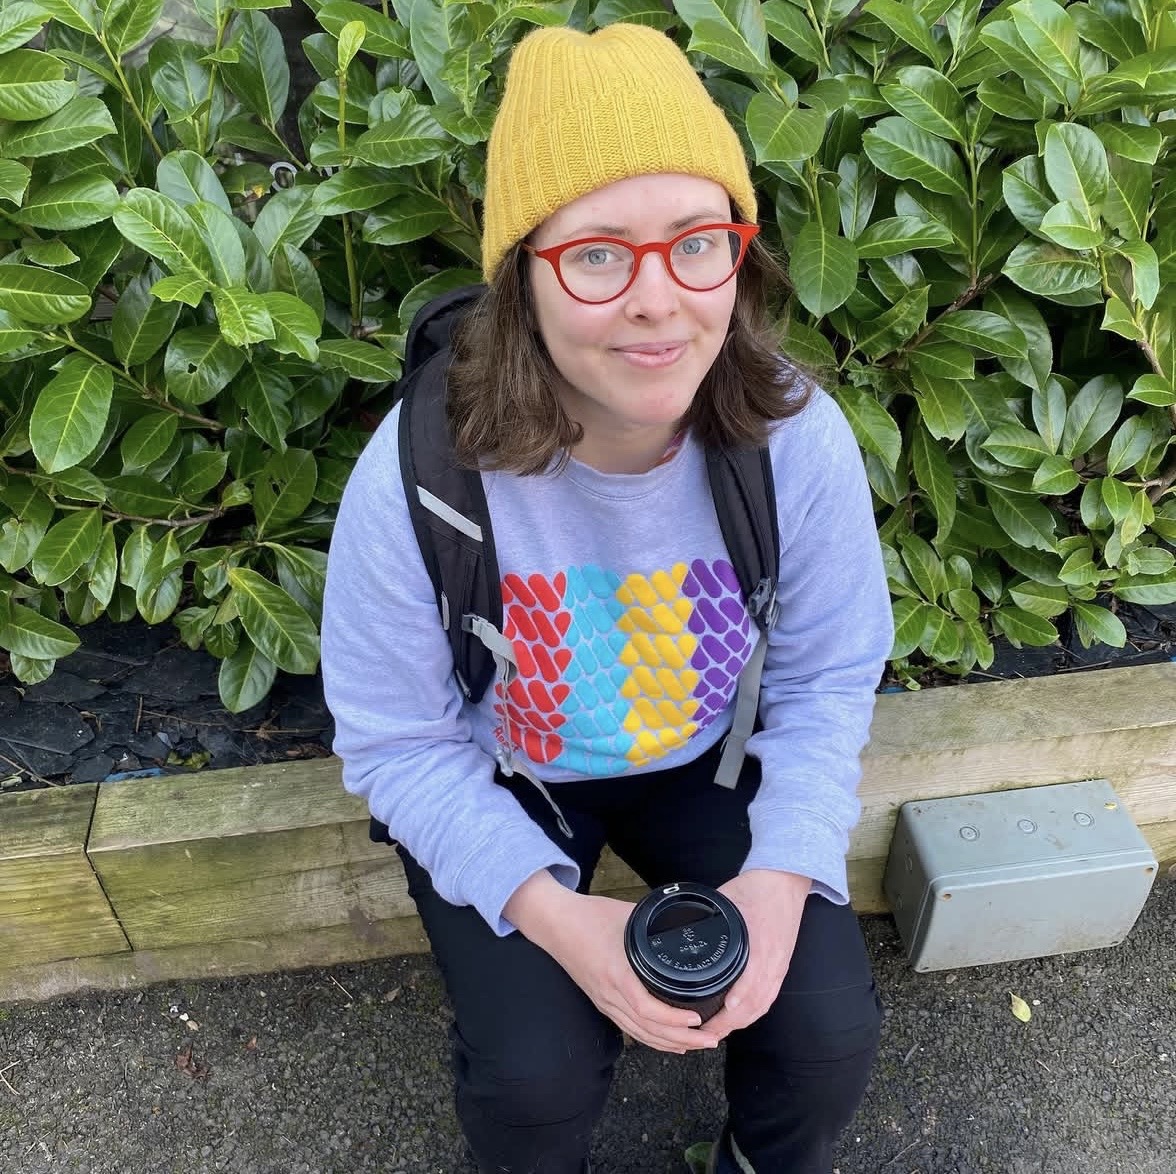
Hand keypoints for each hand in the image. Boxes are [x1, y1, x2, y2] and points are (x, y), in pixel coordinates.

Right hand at [504, 873, 720, 1053]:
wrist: (554, 923)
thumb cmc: (589, 916)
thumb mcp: (629, 915)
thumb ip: (657, 923)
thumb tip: (688, 923)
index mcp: (617, 973)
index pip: (647, 1008)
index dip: (674, 1020)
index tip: (698, 1019)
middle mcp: (609, 994)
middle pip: (647, 1029)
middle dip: (683, 1039)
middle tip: (712, 1039)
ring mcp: (604, 1001)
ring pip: (639, 1033)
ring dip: (670, 1044)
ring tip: (698, 1045)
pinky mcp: (601, 1001)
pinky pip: (628, 1027)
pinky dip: (651, 1038)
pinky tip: (669, 1042)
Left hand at [704, 869, 809, 1040]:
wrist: (786, 879)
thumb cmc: (757, 888)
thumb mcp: (726, 901)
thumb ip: (706, 919)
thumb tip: (678, 928)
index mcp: (759, 949)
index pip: (746, 990)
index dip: (729, 1010)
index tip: (709, 1022)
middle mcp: (771, 963)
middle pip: (753, 1006)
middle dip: (728, 1025)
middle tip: (703, 1035)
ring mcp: (778, 967)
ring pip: (761, 1005)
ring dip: (740, 1022)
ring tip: (717, 1031)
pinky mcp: (781, 966)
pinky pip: (768, 996)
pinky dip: (753, 1011)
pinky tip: (739, 1016)